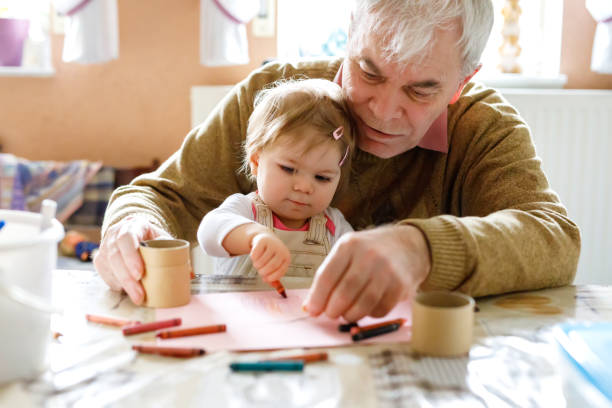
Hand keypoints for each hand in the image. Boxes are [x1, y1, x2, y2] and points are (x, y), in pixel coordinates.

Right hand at [93, 216, 171, 304]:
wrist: (135, 232)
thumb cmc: (151, 238)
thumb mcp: (163, 239)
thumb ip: (175, 253)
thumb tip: (190, 274)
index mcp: (133, 225)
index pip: (126, 238)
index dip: (131, 256)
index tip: (140, 274)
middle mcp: (114, 234)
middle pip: (115, 256)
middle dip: (127, 278)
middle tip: (140, 294)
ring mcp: (105, 247)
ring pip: (109, 267)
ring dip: (123, 285)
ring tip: (137, 297)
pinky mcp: (100, 260)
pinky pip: (105, 275)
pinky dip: (117, 285)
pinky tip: (127, 291)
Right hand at [250, 231, 290, 281]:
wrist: (266, 238)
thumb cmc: (271, 256)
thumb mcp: (275, 266)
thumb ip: (275, 278)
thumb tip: (279, 290)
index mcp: (286, 258)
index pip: (280, 271)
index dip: (272, 277)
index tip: (265, 279)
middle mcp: (281, 250)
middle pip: (271, 266)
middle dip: (263, 272)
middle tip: (260, 271)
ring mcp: (272, 244)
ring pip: (261, 261)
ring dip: (257, 265)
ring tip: (257, 264)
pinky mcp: (263, 241)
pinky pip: (254, 254)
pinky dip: (253, 258)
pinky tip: (255, 256)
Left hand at [303, 225, 430, 321]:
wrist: (408, 246)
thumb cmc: (370, 251)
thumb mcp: (347, 252)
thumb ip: (329, 276)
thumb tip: (309, 306)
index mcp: (349, 245)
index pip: (327, 276)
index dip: (317, 298)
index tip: (312, 311)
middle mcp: (368, 256)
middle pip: (344, 292)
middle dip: (333, 309)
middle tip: (330, 314)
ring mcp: (387, 271)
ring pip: (362, 304)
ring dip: (350, 315)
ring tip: (347, 314)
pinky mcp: (401, 286)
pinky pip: (380, 309)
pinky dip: (369, 314)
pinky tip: (366, 308)